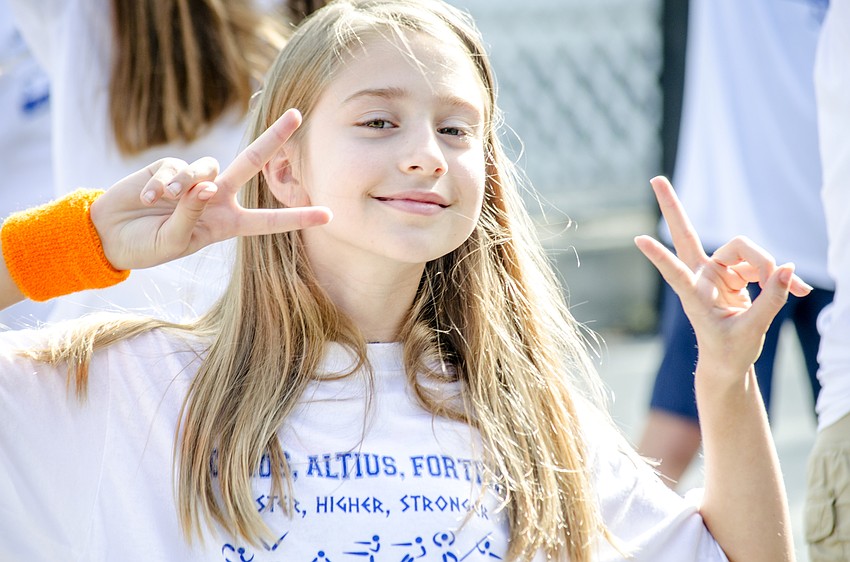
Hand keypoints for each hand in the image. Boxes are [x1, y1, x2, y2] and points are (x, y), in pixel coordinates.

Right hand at [90, 109, 331, 270]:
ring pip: (208, 167)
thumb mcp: (174, 242)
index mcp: (227, 224)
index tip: (329, 214)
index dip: (297, 217)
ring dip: (187, 184)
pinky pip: (177, 167)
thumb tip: (208, 185)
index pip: (268, 220)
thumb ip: (192, 215)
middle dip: (274, 138)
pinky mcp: (171, 167)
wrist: (110, 235)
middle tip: (297, 115)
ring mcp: (196, 180)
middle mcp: (217, 198)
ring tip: (163, 202)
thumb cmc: (147, 246)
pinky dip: (164, 182)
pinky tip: (149, 196)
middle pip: (251, 163)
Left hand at [634, 176, 811, 376]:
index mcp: (694, 295)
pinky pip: (762, 265)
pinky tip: (799, 290)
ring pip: (746, 251)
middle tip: (655, 179)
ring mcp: (717, 272)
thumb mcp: (752, 330)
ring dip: (769, 268)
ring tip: (793, 291)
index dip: (659, 257)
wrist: (729, 361)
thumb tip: (787, 269)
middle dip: (672, 206)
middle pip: (686, 233)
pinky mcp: (734, 274)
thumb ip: (770, 299)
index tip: (638, 240)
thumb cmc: (730, 350)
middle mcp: (701, 276)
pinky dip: (781, 277)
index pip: (675, 272)